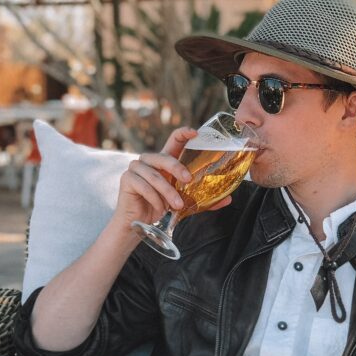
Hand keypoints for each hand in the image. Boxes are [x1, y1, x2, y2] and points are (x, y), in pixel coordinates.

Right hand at [115, 127, 231, 226]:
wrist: (137, 223)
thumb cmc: (160, 207)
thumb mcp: (184, 201)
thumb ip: (203, 199)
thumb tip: (228, 199)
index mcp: (164, 160)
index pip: (174, 140)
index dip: (183, 133)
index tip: (195, 133)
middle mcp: (149, 160)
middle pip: (164, 157)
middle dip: (178, 168)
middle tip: (188, 180)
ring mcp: (136, 168)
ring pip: (155, 176)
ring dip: (168, 192)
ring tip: (177, 206)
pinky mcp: (127, 179)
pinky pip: (144, 186)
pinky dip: (155, 200)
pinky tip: (160, 209)